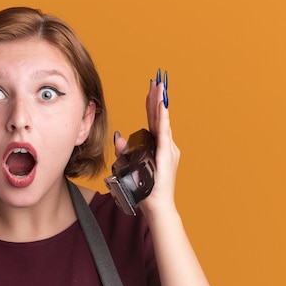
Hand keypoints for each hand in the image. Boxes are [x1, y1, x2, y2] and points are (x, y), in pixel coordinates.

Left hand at [113, 69, 179, 217]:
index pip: (153, 120)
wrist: (156, 206)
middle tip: (156, 80)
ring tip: (159, 88)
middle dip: (157, 98)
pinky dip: (162, 120)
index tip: (151, 88)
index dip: (152, 104)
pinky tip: (162, 108)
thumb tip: (119, 136)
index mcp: (156, 146)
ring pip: (162, 122)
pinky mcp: (165, 156)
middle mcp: (165, 145)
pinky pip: (163, 134)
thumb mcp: (129, 165)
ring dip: (160, 104)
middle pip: (158, 117)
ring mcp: (167, 150)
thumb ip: (124, 150)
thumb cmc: (144, 188)